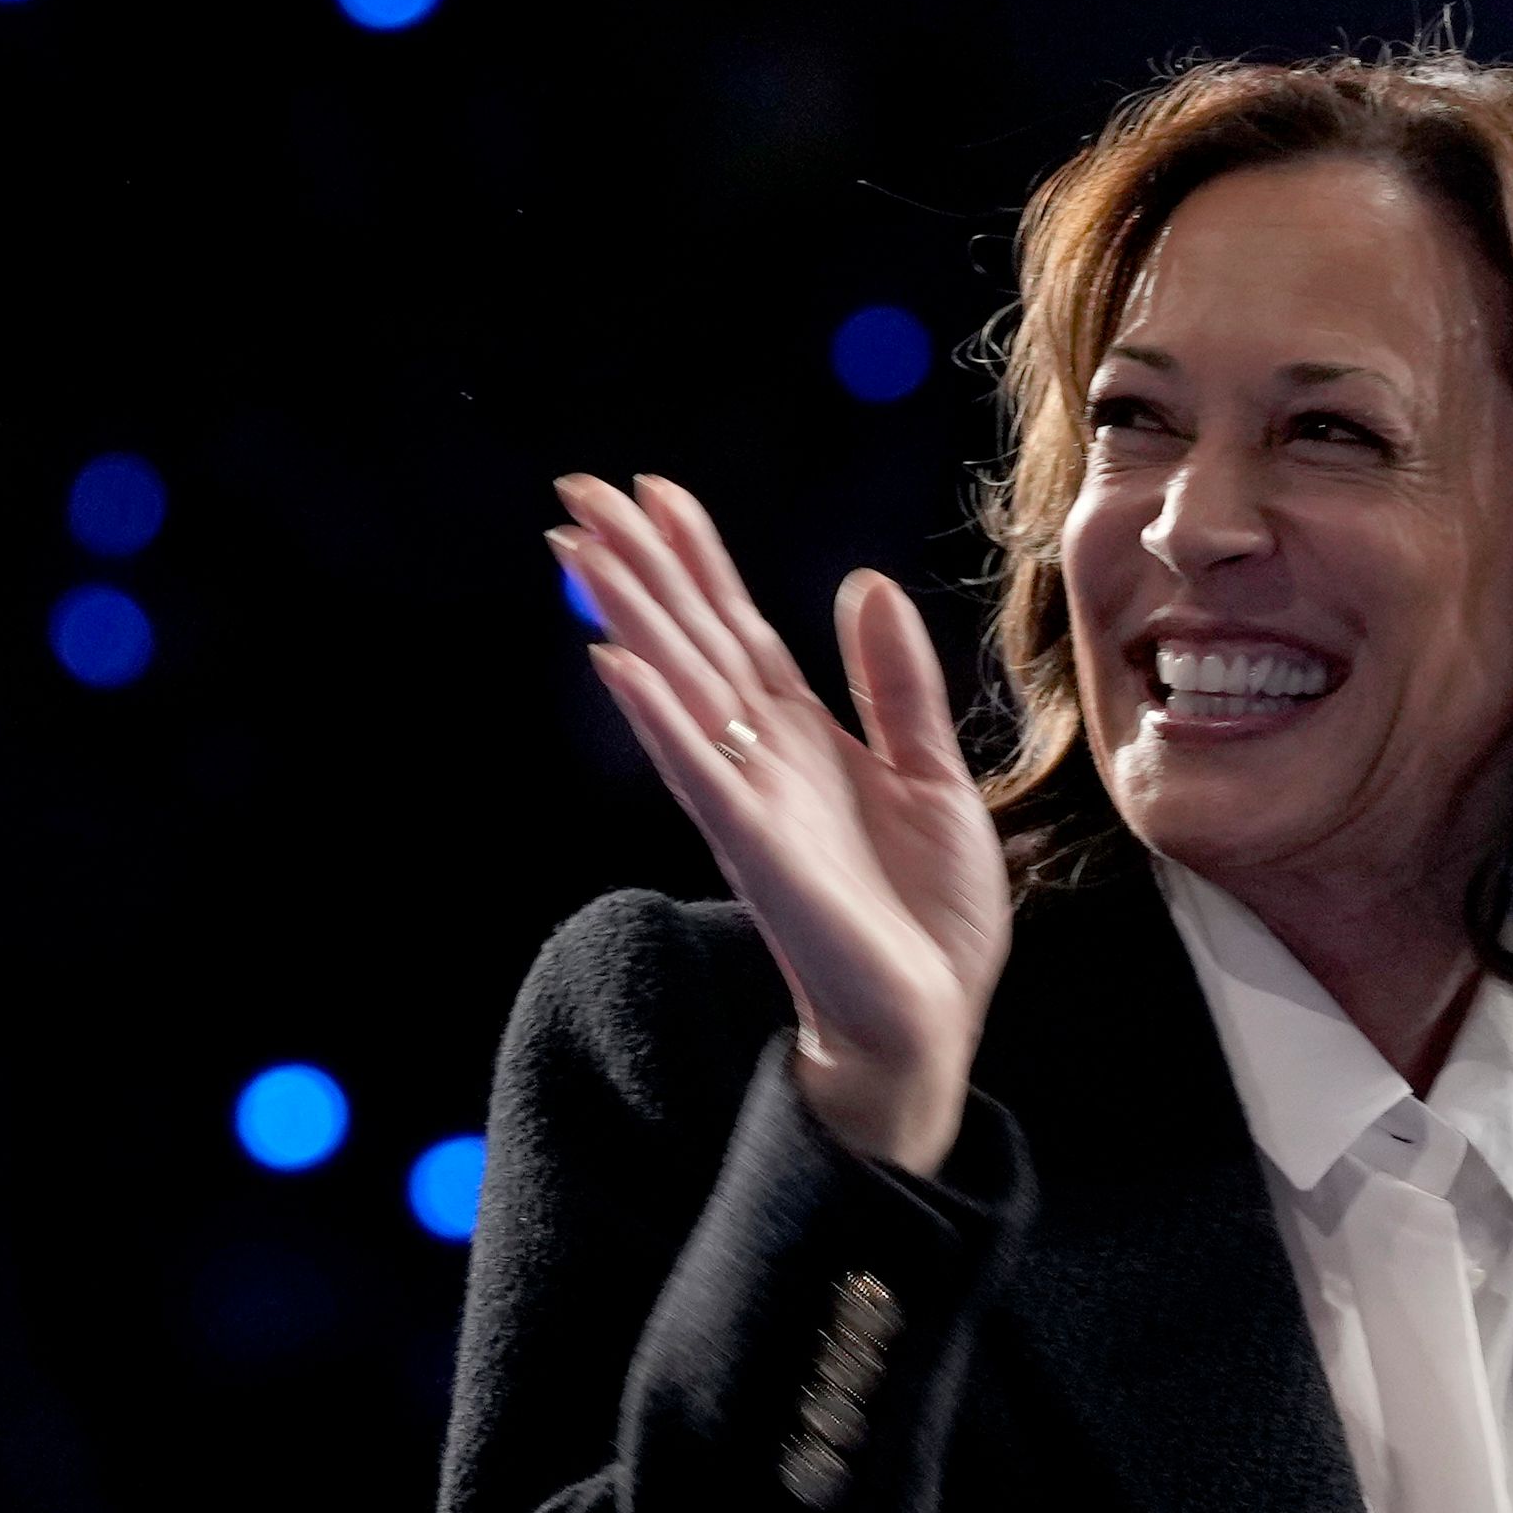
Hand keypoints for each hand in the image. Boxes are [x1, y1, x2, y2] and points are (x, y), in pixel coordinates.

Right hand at [550, 474, 1009, 1174]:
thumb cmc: (927, 919)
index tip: (654, 490)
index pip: (737, 628)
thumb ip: (897, 687)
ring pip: (678, 690)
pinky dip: (659, 717)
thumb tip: (863, 583)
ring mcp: (750, 802)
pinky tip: (618, 663)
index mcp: (800, 739)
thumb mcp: (935, 777)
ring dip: (627, 618)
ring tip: (578, 548)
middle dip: (635, 565)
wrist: (928, 1024)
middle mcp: (760, 761)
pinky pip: (699, 771)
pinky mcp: (757, 850)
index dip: (696, 559)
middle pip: (688, 642)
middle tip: (577, 488)